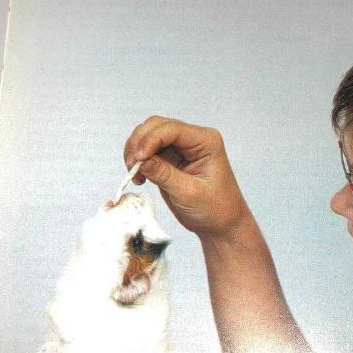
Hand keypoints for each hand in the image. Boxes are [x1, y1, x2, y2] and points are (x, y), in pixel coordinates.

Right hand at [123, 116, 250, 236]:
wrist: (220, 225)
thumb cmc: (215, 209)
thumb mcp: (189, 193)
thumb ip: (164, 174)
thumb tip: (141, 160)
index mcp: (206, 141)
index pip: (172, 129)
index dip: (150, 140)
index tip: (137, 159)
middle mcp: (193, 139)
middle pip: (156, 127)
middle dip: (140, 144)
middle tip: (132, 166)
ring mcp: (181, 148)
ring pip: (148, 136)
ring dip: (136, 152)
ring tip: (134, 174)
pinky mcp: (170, 160)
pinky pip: (148, 152)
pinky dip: (138, 161)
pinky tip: (139, 178)